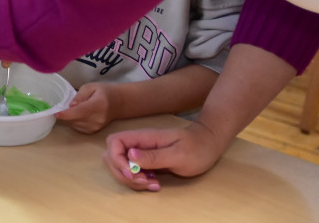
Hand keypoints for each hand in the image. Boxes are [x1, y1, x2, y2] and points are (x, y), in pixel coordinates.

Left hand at [55, 83, 113, 133]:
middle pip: (75, 119)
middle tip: (67, 104)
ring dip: (70, 118)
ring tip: (77, 108)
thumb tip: (71, 106)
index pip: (80, 112)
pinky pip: (77, 128)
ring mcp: (96, 127)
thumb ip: (79, 95)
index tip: (56, 113)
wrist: (119, 104)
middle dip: (66, 113)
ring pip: (74, 125)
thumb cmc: (104, 92)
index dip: (67, 114)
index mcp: (98, 105)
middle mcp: (98, 119)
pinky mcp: (94, 132)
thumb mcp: (91, 87)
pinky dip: (74, 122)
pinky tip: (79, 115)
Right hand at [102, 121, 225, 191]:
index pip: (114, 142)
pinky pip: (133, 172)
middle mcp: (138, 144)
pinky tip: (155, 184)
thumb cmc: (196, 147)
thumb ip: (153, 156)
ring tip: (152, 184)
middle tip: (143, 181)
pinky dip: (139, 181)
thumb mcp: (178, 154)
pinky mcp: (147, 162)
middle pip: (112, 156)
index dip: (116, 159)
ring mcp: (141, 153)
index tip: (133, 172)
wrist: (209, 144)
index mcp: (142, 137)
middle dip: (123, 173)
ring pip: (121, 166)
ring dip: (131, 180)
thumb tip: (130, 155)